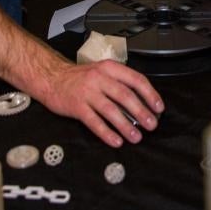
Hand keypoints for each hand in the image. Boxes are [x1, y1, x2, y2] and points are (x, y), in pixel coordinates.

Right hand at [43, 59, 163, 147]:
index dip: (150, 94)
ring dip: (126, 125)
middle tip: (152, 124)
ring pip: (111, 110)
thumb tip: (142, 102)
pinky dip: (107, 133)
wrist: (52, 78)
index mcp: (109, 68)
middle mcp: (99, 78)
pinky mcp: (77, 107)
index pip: (135, 79)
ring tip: (136, 137)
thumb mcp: (102, 72)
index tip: (158, 107)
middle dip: (141, 112)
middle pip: (125, 96)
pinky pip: (94, 122)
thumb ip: (119, 82)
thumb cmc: (80, 77)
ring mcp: (87, 93)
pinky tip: (116, 141)